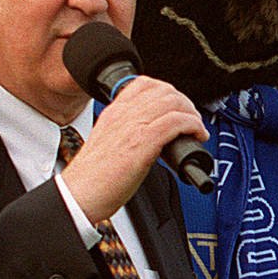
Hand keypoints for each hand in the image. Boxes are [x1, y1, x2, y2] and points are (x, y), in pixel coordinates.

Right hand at [60, 75, 207, 224]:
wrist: (80, 195)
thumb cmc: (94, 178)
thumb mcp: (109, 143)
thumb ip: (127, 132)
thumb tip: (154, 136)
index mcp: (114, 112)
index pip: (144, 84)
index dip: (168, 92)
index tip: (177, 108)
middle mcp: (123, 114)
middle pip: (164, 90)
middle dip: (185, 104)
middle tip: (192, 120)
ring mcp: (133, 126)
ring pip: (173, 102)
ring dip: (192, 114)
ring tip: (196, 129)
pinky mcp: (143, 142)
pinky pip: (176, 121)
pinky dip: (193, 125)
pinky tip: (197, 136)